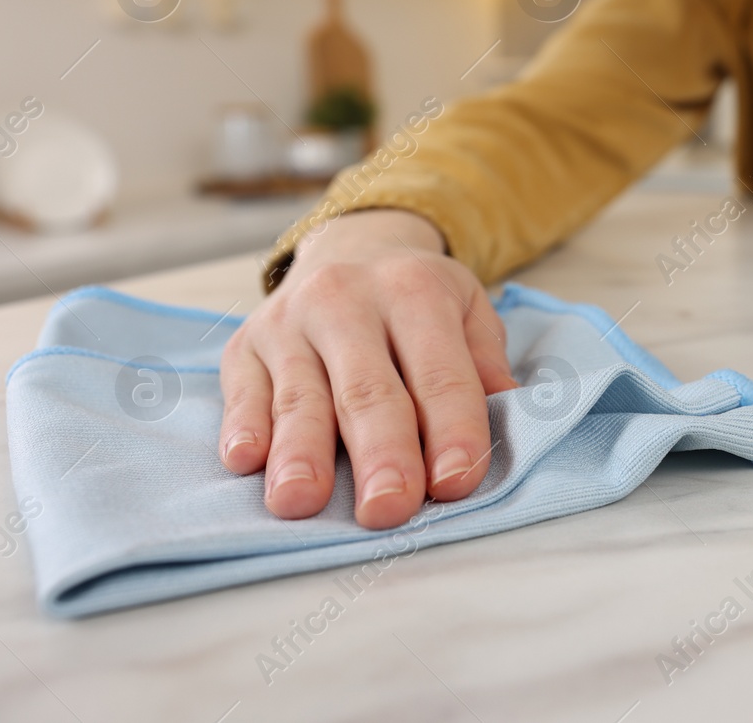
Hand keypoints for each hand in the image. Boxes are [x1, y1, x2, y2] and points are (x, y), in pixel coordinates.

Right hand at [219, 210, 516, 528]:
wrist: (351, 246)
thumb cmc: (419, 301)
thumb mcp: (469, 311)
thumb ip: (486, 364)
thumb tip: (509, 411)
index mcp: (415, 291)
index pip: (440, 372)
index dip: (451, 429)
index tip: (457, 482)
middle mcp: (347, 300)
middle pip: (367, 390)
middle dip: (380, 453)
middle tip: (387, 507)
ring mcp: (289, 323)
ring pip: (300, 397)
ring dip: (301, 453)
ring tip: (301, 501)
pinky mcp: (244, 346)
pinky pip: (243, 392)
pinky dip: (244, 427)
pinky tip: (245, 462)